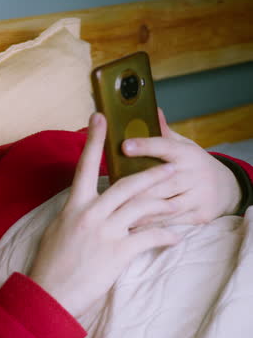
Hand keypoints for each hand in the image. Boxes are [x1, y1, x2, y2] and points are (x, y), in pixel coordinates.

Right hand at [28, 113, 180, 317]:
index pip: (84, 166)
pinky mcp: (117, 253)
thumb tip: (83, 205)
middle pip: (126, 185)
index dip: (93, 141)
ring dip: (164, 202)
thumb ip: (74, 214)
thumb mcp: (57, 231)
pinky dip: (166, 235)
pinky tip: (175, 236)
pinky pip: (149, 237)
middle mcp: (90, 214)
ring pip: (142, 207)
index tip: (99, 119)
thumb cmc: (50, 264)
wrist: (49, 292)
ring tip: (178, 199)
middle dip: (152, 173)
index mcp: (73, 206)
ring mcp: (105, 232)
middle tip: (171, 164)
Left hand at [122, 108, 241, 226]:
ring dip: (139, 208)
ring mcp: (198, 195)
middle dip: (136, 185)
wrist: (227, 188)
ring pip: (165, 203)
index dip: (145, 146)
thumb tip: (152, 111)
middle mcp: (194, 174)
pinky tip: (131, 226)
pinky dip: (150, 223)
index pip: (165, 147)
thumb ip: (164, 134)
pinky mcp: (199, 214)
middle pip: (161, 180)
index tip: (124, 145)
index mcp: (186, 154)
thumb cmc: (193, 165)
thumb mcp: (183, 146)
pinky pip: (171, 221)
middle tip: (110, 189)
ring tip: (115, 210)